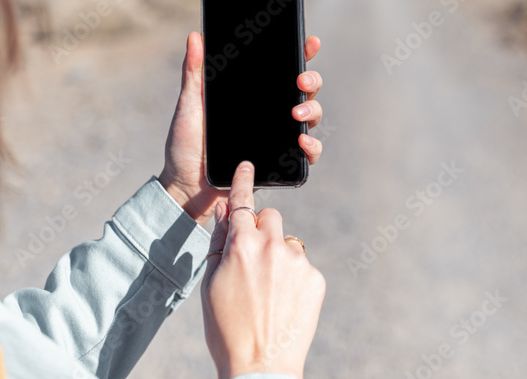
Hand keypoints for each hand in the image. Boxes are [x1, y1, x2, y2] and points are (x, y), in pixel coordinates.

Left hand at [159, 32, 323, 224]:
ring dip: (312, 110)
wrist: (186, 186)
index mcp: (254, 96)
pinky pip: (308, 154)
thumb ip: (194, 72)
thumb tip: (195, 36)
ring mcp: (278, 137)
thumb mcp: (189, 105)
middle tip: (300, 79)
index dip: (302, 53)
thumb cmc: (186, 145)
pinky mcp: (281, 163)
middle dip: (311, 79)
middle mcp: (270, 113)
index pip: (282, 70)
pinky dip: (313, 146)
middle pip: (304, 89)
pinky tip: (302, 142)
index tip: (310, 42)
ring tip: (296, 113)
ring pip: (311, 116)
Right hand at [202, 162, 324, 378]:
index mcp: (241, 245)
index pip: (241, 202)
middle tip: (251, 260)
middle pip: (270, 218)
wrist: (261, 364)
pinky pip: (301, 265)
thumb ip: (219, 242)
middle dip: (261, 229)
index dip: (242, 182)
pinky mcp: (315, 278)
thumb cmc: (226, 327)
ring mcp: (298, 261)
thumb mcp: (210, 283)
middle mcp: (273, 246)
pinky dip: (293, 277)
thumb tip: (223, 210)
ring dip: (278, 255)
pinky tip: (283, 301)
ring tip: (267, 291)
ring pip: (287, 242)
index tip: (246, 166)